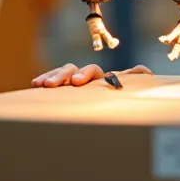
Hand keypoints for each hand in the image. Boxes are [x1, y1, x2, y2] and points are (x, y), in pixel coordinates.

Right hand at [30, 63, 151, 87]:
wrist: (114, 110)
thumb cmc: (120, 99)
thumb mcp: (130, 91)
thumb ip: (135, 80)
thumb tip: (144, 72)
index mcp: (101, 78)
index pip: (93, 72)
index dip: (85, 74)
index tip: (78, 83)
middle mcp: (85, 78)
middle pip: (73, 70)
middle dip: (63, 76)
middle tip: (53, 85)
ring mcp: (73, 82)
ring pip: (61, 75)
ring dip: (52, 77)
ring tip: (41, 84)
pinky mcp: (63, 91)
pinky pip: (53, 82)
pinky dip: (45, 80)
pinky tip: (35, 84)